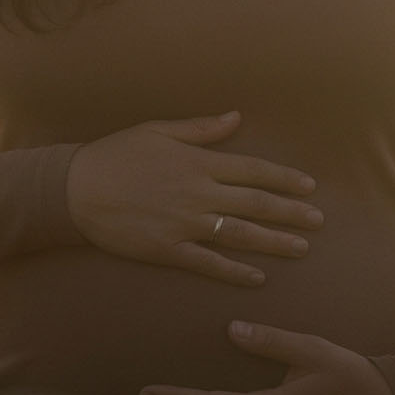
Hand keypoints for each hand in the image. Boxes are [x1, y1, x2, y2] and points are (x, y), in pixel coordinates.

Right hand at [66, 112, 323, 286]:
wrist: (74, 190)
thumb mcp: (157, 130)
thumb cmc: (115, 155)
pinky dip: (235, 271)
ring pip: (240, 235)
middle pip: (256, 204)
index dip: (285, 179)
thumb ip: (201, 128)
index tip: (309, 187)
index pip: (253, 171)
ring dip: (274, 242)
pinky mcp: (168, 250)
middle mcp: (198, 194)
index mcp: (198, 162)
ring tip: (301, 249)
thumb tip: (237, 117)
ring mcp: (185, 224)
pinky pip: (209, 263)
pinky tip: (258, 277)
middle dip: (291, 214)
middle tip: (319, 222)